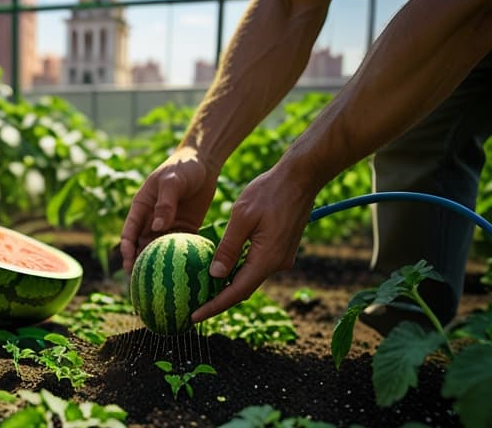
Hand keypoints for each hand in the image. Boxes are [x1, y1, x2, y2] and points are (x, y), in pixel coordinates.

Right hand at [120, 146, 217, 271]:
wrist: (204, 162)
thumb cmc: (182, 167)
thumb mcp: (172, 181)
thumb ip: (165, 203)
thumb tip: (157, 227)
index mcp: (141, 208)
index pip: (129, 232)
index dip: (127, 249)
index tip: (128, 264)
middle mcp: (152, 220)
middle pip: (142, 246)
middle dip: (140, 264)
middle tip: (141, 283)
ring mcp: (168, 225)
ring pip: (160, 250)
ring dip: (159, 266)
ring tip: (161, 284)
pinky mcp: (186, 228)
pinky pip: (181, 247)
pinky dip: (181, 259)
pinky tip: (185, 272)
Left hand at [190, 163, 318, 322]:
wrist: (301, 178)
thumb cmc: (268, 192)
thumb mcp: (242, 217)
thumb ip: (228, 248)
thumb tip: (214, 276)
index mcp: (267, 259)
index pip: (236, 292)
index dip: (214, 306)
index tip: (194, 317)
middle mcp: (277, 264)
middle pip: (243, 289)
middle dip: (219, 301)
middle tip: (193, 308)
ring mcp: (281, 257)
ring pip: (249, 278)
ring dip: (228, 286)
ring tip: (202, 291)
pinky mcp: (281, 249)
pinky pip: (256, 266)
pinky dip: (238, 271)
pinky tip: (220, 269)